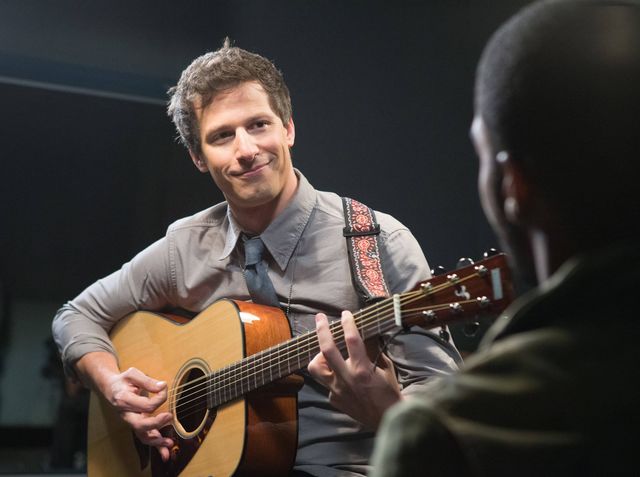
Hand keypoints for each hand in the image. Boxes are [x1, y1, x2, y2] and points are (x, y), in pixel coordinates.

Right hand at [76, 352, 173, 461]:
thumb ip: (147, 381)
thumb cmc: (123, 380)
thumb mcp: (133, 374)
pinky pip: (144, 437)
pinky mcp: (135, 424)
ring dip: (156, 442)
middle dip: (156, 423)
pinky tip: (166, 448)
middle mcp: (126, 414)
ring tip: (169, 443)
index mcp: (124, 400)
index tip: (164, 388)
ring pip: (142, 435)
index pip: (145, 404)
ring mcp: (130, 421)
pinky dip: (155, 444)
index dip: (159, 397)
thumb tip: (162, 386)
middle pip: (140, 425)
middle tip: (169, 416)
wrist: (110, 388)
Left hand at [308, 311, 402, 429]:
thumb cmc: (389, 392)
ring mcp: (337, 391)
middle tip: (319, 318)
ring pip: (315, 368)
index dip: (347, 323)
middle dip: (321, 330)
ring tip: (325, 352)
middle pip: (326, 350)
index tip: (345, 314)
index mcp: (362, 370)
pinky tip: (340, 375)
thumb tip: (365, 332)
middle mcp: (346, 379)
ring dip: (318, 356)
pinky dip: (332, 375)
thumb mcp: (385, 368)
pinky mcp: (333, 399)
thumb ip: (372, 350)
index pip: (352, 340)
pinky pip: (326, 382)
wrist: (387, 419)